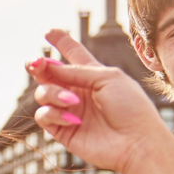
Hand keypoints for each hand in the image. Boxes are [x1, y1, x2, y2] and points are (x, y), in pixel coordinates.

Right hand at [27, 29, 173, 173]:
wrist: (136, 142)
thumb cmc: (130, 107)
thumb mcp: (108, 78)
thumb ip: (76, 71)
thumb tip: (48, 66)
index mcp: (93, 76)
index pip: (74, 55)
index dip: (62, 42)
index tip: (50, 31)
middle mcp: (78, 92)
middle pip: (49, 74)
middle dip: (39, 66)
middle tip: (36, 63)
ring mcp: (68, 111)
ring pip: (42, 94)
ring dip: (52, 94)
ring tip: (71, 101)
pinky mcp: (62, 131)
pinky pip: (44, 116)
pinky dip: (54, 113)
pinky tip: (74, 119)